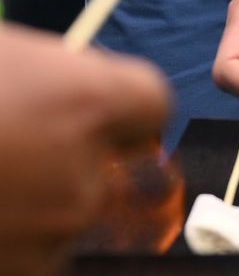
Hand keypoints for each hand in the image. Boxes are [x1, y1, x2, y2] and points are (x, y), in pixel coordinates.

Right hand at [0, 24, 169, 275]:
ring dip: (46, 206)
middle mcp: (82, 174)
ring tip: (1, 179)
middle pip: (120, 169)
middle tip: (32, 147)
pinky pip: (35, 255)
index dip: (126, 105)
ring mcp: (49, 234)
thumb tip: (81, 95)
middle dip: (86, 160)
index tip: (105, 109)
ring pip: (74, 219)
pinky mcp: (17, 272)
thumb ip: (58, 80)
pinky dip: (14, 239)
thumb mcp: (9, 55)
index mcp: (88, 101)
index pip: (152, 103)